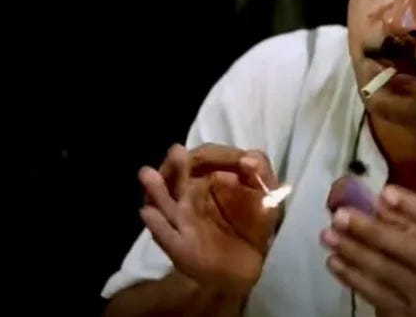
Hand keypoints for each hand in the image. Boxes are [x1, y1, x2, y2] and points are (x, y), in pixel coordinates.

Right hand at [139, 143, 280, 293]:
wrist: (253, 263)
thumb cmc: (257, 223)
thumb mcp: (268, 195)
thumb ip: (261, 174)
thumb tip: (247, 159)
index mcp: (212, 177)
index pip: (204, 158)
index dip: (206, 155)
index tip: (213, 158)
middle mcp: (191, 195)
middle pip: (179, 178)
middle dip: (175, 166)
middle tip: (176, 152)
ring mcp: (183, 221)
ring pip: (165, 204)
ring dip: (156, 190)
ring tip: (147, 174)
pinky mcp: (180, 247)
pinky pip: (165, 236)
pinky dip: (156, 225)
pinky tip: (148, 212)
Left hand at [320, 185, 415, 316]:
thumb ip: (406, 222)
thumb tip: (376, 202)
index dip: (414, 206)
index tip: (385, 192)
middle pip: (408, 249)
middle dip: (371, 230)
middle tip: (340, 215)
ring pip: (385, 271)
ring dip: (353, 251)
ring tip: (328, 235)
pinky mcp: (402, 314)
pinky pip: (373, 293)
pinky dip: (351, 276)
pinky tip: (334, 260)